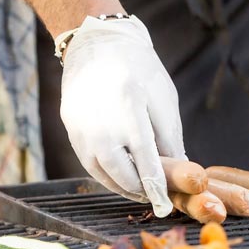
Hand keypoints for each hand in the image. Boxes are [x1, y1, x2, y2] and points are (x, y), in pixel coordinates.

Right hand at [60, 15, 183, 215]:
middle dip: (141, 190)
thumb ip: (169, 138)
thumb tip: (178, 171)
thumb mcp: (163, 99)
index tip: (166, 203)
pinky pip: (89, 163)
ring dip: (123, 187)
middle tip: (157, 196)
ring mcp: (81, 129)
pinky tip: (121, 177)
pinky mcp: (70, 130)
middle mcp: (101, 124)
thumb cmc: (140, 70)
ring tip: (141, 190)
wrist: (98, 44)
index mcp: (130, 111)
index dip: (157, 186)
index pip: (146, 161)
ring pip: (103, 174)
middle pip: (121, 174)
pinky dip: (106, 175)